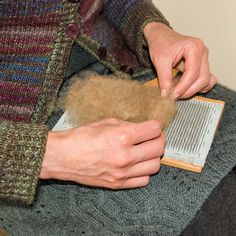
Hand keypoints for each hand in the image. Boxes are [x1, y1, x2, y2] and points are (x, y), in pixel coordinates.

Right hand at [40, 118, 164, 188]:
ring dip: (153, 156)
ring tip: (146, 151)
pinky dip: (144, 171)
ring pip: (155, 166)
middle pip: (159, 148)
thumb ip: (127, 125)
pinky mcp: (118, 184)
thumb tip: (142, 127)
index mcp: (122, 136)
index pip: (154, 130)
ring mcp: (123, 173)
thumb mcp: (105, 122)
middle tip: (153, 136)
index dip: (157, 125)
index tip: (154, 125)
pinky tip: (137, 164)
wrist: (63, 157)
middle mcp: (126, 156)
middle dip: (159, 139)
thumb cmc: (81, 137)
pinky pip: (143, 180)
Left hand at [143, 22, 216, 98]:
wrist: (160, 37)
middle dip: (188, 91)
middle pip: (202, 79)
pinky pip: (206, 80)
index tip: (172, 95)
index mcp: (194, 47)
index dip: (183, 87)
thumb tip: (167, 95)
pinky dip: (197, 87)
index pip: (193, 73)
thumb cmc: (160, 44)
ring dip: (193, 90)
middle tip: (174, 96)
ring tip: (178, 92)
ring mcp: (204, 59)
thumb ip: (164, 78)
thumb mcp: (159, 61)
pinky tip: (184, 88)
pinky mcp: (201, 65)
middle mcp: (203, 52)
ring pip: (206, 81)